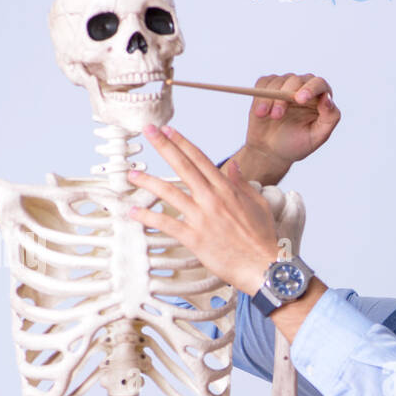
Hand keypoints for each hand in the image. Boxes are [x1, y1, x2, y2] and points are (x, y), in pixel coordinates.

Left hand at [127, 124, 279, 295]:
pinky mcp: (194, 238)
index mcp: (227, 190)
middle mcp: (212, 199)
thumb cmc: (262, 238)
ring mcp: (202, 218)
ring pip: (169, 192)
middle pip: (183, 166)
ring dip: (148, 181)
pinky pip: (166, 224)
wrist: (262, 266)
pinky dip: (148, 217)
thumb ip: (242, 184)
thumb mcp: (258, 204)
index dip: (182, 142)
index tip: (169, 130)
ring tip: (132, 174)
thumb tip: (233, 166)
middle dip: (163, 146)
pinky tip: (134, 212)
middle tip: (148, 131)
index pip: (200, 159)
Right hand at [239, 73, 339, 181]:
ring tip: (266, 116)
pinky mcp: (267, 86)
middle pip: (296, 80)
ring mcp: (285, 85)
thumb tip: (327, 99)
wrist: (270, 150)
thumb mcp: (316, 137)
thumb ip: (329, 119)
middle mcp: (303, 87)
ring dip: (270, 99)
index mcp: (319, 98)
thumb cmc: (296, 144)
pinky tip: (260, 112)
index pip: (319, 84)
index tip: (300, 99)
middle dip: (285, 97)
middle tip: (277, 115)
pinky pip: (263, 84)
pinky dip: (260, 96)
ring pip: (278, 82)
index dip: (310, 89)